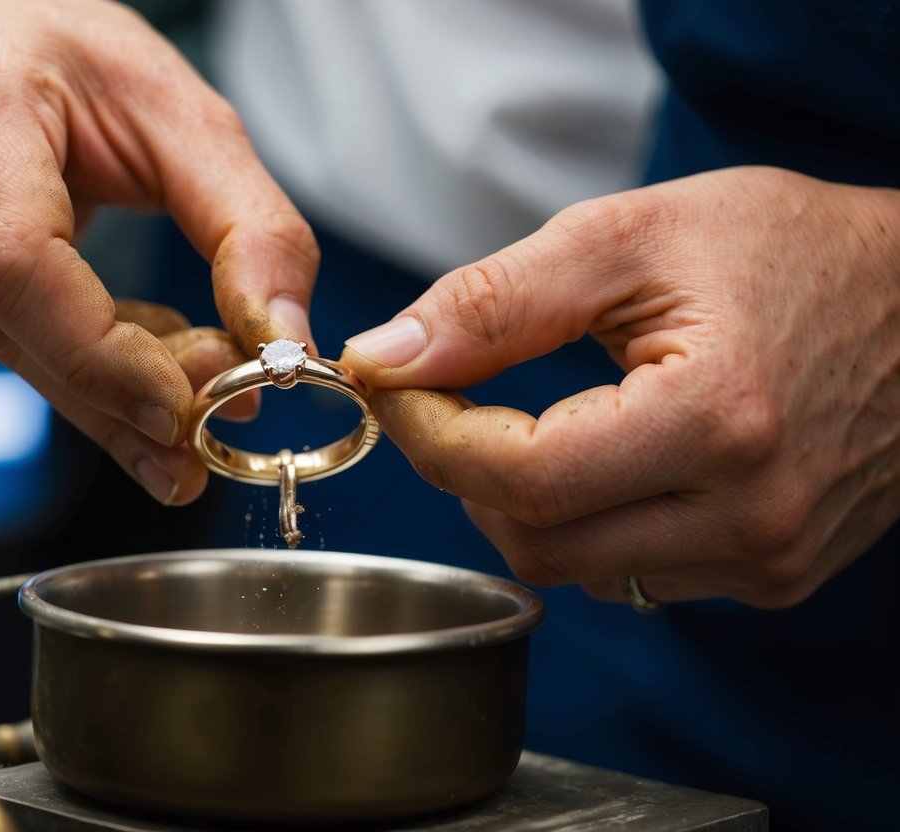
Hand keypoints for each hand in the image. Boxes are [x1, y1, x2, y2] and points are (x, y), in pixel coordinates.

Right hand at [0, 0, 317, 504]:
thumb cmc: (69, 62)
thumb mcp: (183, 112)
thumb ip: (247, 227)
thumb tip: (285, 345)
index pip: (15, 261)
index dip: (100, 354)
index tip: (185, 408)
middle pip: (7, 325)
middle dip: (122, 394)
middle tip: (209, 428)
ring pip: (7, 347)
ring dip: (112, 385)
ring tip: (190, 378)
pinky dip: (78, 359)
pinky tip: (124, 342)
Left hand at [342, 167, 899, 607]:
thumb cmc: (784, 249)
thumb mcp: (630, 238)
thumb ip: (497, 301)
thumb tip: (385, 357)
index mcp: (716, 419)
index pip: (519, 476)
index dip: (431, 433)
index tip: (396, 384)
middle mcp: (750, 513)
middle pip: (534, 541)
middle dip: (464, 472)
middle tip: (449, 399)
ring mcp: (767, 556)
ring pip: (576, 569)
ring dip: (522, 504)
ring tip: (531, 422)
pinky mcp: (773, 575)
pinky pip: (631, 574)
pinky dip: (586, 523)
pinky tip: (602, 461)